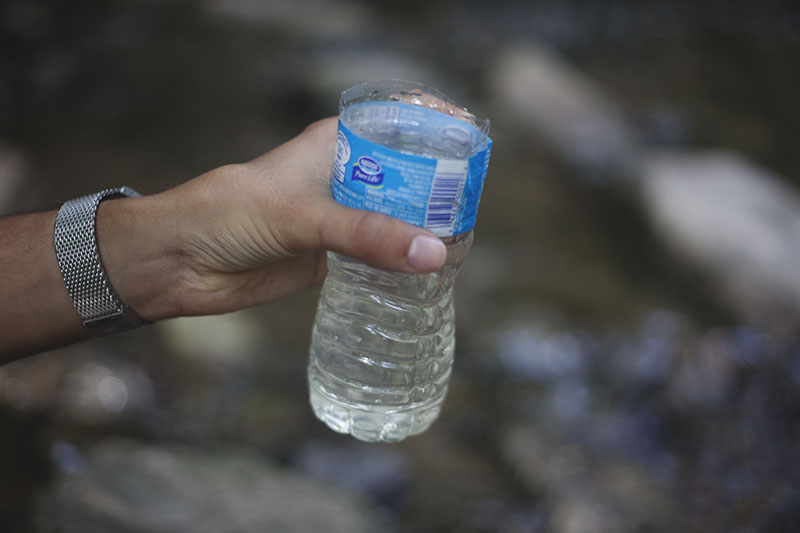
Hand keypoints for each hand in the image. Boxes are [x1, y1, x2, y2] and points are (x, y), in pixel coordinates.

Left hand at [100, 118, 447, 319]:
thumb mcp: (302, 216)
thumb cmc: (228, 214)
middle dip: (441, 188)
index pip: (399, 121)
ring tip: (463, 244)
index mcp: (336, 144)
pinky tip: (428, 275)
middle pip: (408, 174)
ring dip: (425, 230)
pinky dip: (402, 265)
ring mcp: (341, 218)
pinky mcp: (333, 256)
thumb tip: (433, 253)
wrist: (182, 262)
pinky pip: (379, 258)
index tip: (475, 144)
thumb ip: (366, 235)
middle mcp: (344, 177)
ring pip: (397, 219)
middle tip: (475, 208)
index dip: (438, 126)